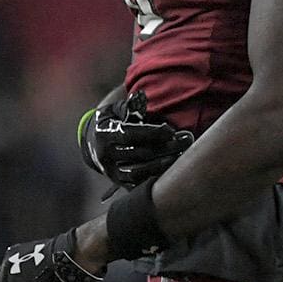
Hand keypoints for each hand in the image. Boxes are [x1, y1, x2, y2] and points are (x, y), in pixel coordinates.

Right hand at [79, 90, 193, 188]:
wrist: (95, 143)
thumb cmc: (113, 121)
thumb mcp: (116, 109)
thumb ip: (129, 105)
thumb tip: (139, 97)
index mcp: (104, 133)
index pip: (129, 134)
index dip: (152, 133)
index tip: (171, 130)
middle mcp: (105, 155)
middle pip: (139, 154)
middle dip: (166, 147)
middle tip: (187, 140)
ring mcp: (111, 171)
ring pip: (139, 172)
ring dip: (163, 164)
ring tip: (182, 154)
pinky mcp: (118, 182)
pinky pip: (138, 184)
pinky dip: (156, 177)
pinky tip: (173, 168)